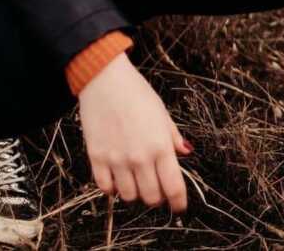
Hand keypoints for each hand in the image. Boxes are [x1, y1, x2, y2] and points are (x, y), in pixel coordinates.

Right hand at [77, 52, 191, 213]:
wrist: (104, 78)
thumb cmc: (135, 91)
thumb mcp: (161, 112)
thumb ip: (173, 136)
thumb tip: (186, 152)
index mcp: (160, 146)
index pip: (174, 188)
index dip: (178, 202)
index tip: (179, 206)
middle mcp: (140, 157)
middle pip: (152, 197)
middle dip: (157, 197)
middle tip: (155, 187)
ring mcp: (117, 159)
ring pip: (129, 196)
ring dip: (135, 192)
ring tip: (134, 179)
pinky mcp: (97, 157)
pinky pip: (106, 187)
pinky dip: (112, 188)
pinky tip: (116, 176)